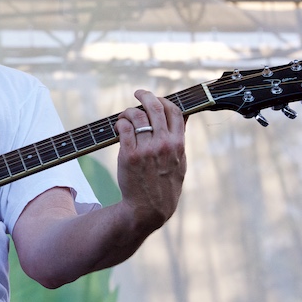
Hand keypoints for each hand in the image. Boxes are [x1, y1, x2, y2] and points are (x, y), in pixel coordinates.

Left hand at [115, 90, 186, 231]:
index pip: (175, 111)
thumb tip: (182, 116)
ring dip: (128, 111)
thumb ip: (180, 140)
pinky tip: (119, 127)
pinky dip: (120, 123)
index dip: (164, 100)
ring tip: (125, 116)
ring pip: (136, 116)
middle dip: (145, 96)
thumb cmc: (164, 185)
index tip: (156, 98)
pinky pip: (124, 128)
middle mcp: (164, 145)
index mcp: (178, 145)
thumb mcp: (181, 163)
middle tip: (138, 93)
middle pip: (155, 108)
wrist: (148, 209)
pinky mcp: (129, 155)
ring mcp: (146, 150)